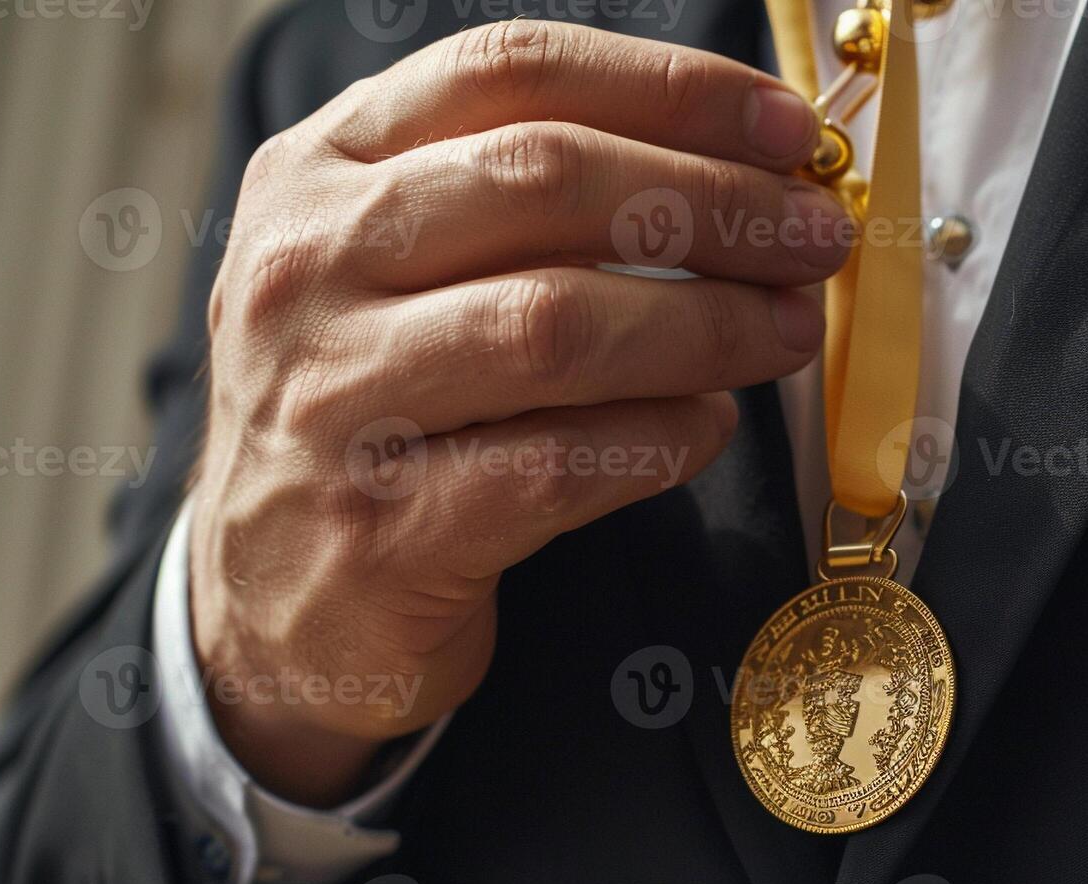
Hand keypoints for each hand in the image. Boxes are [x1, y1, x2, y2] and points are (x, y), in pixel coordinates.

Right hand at [188, 22, 849, 805]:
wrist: (271, 606)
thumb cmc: (375, 411)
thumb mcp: (400, 271)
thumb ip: (525, 206)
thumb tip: (744, 174)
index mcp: (321, 171)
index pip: (511, 72)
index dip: (671, 88)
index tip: (788, 128)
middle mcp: (306, 267)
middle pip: (546, 180)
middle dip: (716, 202)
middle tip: (816, 238)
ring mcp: (333, 401)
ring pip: (556, 323)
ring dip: (707, 323)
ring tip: (786, 333)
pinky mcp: (385, 530)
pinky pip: (560, 463)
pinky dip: (661, 438)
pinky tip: (709, 428)